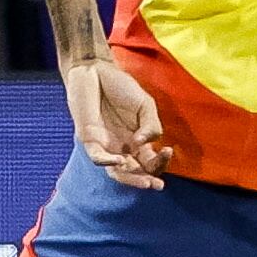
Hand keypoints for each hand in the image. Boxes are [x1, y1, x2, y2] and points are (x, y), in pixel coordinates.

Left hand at [62, 57, 168, 188]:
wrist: (95, 71)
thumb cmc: (121, 87)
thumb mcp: (146, 105)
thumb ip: (151, 124)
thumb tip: (144, 143)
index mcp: (138, 140)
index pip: (150, 160)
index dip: (160, 163)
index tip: (168, 152)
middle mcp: (122, 146)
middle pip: (135, 171)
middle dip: (147, 179)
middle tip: (157, 185)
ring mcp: (105, 145)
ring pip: (116, 172)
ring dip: (130, 179)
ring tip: (144, 182)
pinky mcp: (88, 139)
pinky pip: (97, 157)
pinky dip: (108, 162)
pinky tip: (120, 160)